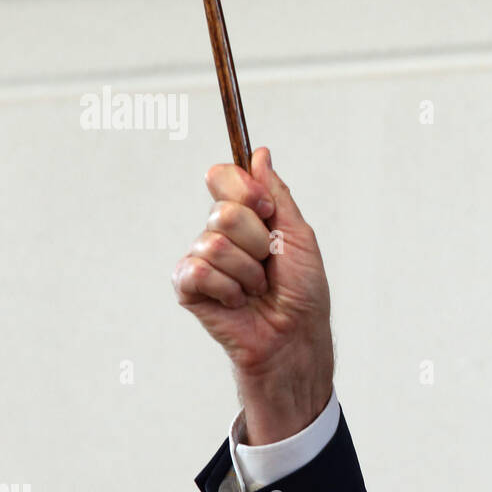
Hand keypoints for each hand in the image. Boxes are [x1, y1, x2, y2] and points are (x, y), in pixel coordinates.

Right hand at [172, 146, 333, 443]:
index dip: (245, 190)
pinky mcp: (188, 287)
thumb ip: (277, 194)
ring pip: (213, 243)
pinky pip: (197, 270)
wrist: (296, 336)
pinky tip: (237, 302)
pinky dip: (227, 289)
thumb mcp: (299, 236)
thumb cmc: (302, 292)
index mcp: (246, 216)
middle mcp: (219, 232)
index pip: (223, 177)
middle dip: (257, 241)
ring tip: (257, 289)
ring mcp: (201, 259)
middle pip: (222, 210)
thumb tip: (260, 155)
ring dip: (247, 271)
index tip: (267, 211)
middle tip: (269, 264)